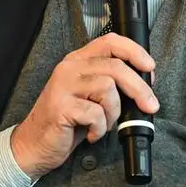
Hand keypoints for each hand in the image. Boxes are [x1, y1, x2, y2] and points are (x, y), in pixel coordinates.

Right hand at [10, 33, 158, 180]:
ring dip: (113, 113)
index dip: (134, 51)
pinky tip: (92, 133)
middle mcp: (69, 68)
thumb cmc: (67, 121)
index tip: (149, 66)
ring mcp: (63, 86)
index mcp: (78, 61)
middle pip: (115, 67)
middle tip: (149, 105)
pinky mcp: (61, 107)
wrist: (35, 144)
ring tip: (103, 123)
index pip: (109, 42)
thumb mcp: (90, 96)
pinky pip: (96, 113)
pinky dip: (100, 128)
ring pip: (108, 89)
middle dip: (139, 88)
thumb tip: (144, 81)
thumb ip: (111, 82)